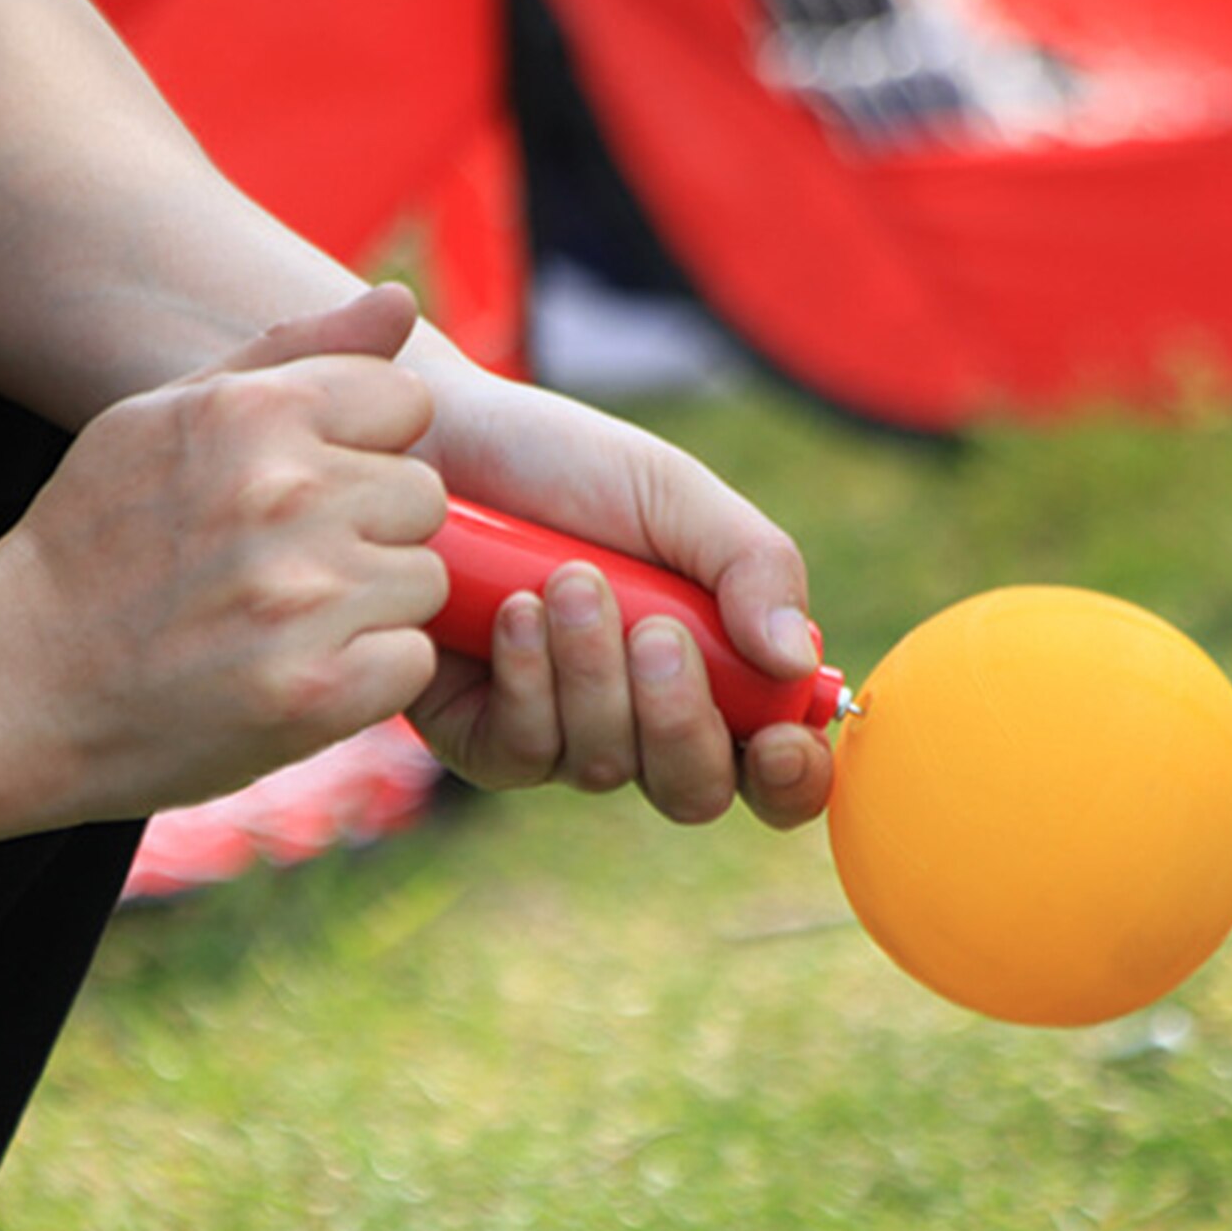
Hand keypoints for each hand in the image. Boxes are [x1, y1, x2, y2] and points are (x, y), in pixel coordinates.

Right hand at [0, 285, 446, 828]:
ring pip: (427, 582)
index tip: (313, 491)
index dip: (371, 451)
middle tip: (291, 569)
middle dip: (375, 532)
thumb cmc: (96, 546)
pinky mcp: (316, 689)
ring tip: (288, 623)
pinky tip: (300, 671)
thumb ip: (295, 354)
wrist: (12, 688)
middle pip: (425, 497)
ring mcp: (302, 596)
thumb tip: (402, 301)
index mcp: (252, 413)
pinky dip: (372, 676)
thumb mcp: (166, 417)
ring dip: (375, 607)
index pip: (409, 405)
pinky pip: (414, 659)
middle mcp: (284, 494)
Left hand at [398, 343, 833, 829]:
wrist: (438, 441)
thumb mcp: (675, 495)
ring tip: (568, 580)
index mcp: (714, 667)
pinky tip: (513, 612)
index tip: (779, 741)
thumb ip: (752, 565)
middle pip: (693, 790)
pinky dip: (529, 680)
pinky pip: (526, 754)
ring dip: (594, 672)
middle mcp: (642, 718)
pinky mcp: (483, 739)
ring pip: (606, 767)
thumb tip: (793, 662)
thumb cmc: (562, 466)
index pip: (773, 765)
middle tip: (655, 633)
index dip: (791, 777)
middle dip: (680, 720)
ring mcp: (563, 736)